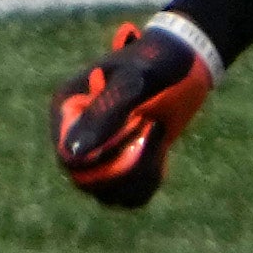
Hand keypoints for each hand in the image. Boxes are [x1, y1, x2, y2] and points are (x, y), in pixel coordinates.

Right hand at [52, 14, 219, 208]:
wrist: (185, 56)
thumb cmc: (158, 59)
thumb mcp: (136, 80)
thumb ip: (105, 112)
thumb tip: (73, 153)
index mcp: (68, 108)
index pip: (69, 156)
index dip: (103, 157)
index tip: (141, 125)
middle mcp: (76, 134)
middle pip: (85, 180)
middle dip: (126, 166)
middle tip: (155, 127)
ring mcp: (97, 152)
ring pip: (107, 193)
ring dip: (140, 175)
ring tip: (159, 131)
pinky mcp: (121, 165)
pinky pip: (127, 196)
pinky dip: (147, 183)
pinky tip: (160, 154)